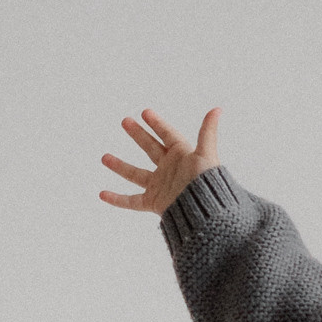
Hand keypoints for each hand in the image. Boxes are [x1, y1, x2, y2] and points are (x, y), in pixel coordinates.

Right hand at [99, 105, 221, 216]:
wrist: (204, 212)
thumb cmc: (207, 183)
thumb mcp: (206, 154)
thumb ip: (208, 131)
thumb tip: (217, 109)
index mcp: (182, 155)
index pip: (167, 134)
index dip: (157, 123)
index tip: (145, 112)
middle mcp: (169, 169)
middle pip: (150, 148)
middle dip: (138, 134)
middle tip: (125, 121)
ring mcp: (160, 185)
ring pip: (136, 173)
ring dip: (120, 166)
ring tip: (104, 157)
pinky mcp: (153, 202)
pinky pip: (131, 201)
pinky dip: (117, 199)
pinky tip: (103, 194)